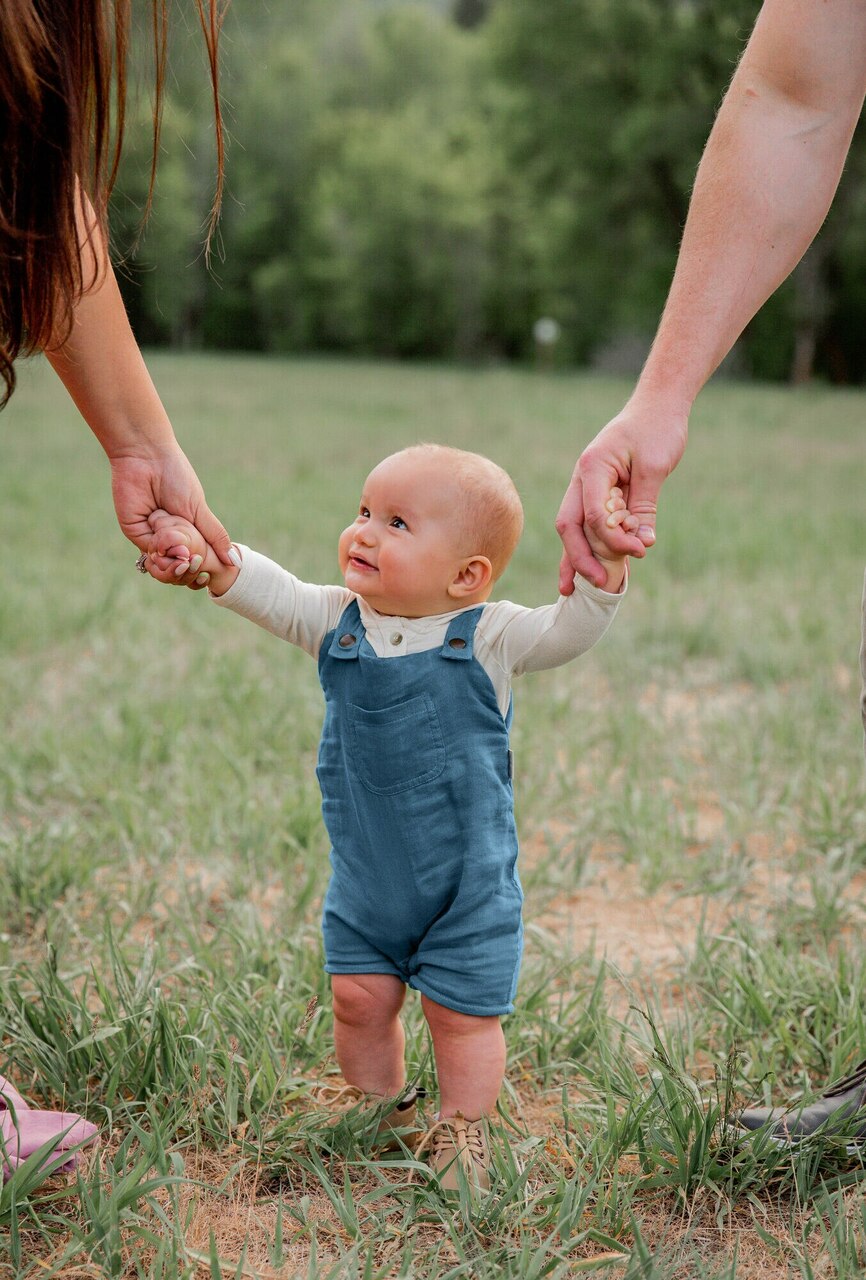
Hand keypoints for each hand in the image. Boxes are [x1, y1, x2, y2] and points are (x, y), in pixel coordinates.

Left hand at [110, 446, 233, 575]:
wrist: (148, 458)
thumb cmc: (177, 478)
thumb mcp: (200, 511)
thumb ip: (215, 536)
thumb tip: (234, 562)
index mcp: (185, 532)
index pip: (195, 561)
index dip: (202, 568)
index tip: (208, 571)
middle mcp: (167, 536)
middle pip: (179, 567)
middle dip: (189, 566)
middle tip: (193, 557)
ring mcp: (150, 536)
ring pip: (164, 564)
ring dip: (175, 559)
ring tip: (182, 544)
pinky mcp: (134, 531)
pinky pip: (149, 553)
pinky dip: (161, 550)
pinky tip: (168, 537)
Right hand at [556, 401, 688, 591]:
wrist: (658, 405)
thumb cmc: (658, 429)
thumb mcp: (655, 467)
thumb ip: (644, 505)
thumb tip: (643, 542)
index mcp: (593, 467)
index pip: (593, 514)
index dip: (612, 540)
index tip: (639, 551)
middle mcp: (583, 478)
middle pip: (569, 526)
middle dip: (580, 558)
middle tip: (601, 585)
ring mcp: (586, 486)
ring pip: (572, 529)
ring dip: (574, 559)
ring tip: (570, 592)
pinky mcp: (597, 493)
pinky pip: (586, 524)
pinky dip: (585, 547)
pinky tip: (583, 571)